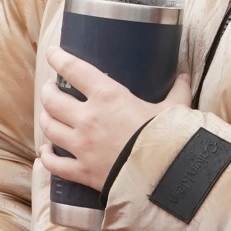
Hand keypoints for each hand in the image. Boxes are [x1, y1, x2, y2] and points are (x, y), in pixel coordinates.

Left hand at [38, 47, 192, 191]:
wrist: (163, 177)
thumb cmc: (167, 138)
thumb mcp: (174, 110)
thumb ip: (178, 92)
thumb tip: (185, 78)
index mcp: (108, 96)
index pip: (74, 69)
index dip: (58, 58)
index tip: (52, 53)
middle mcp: (88, 118)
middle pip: (52, 100)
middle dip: (48, 91)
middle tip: (51, 87)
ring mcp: (81, 146)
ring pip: (49, 127)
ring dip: (45, 118)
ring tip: (48, 114)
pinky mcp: (82, 171)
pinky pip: (54, 163)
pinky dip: (47, 156)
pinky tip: (47, 151)